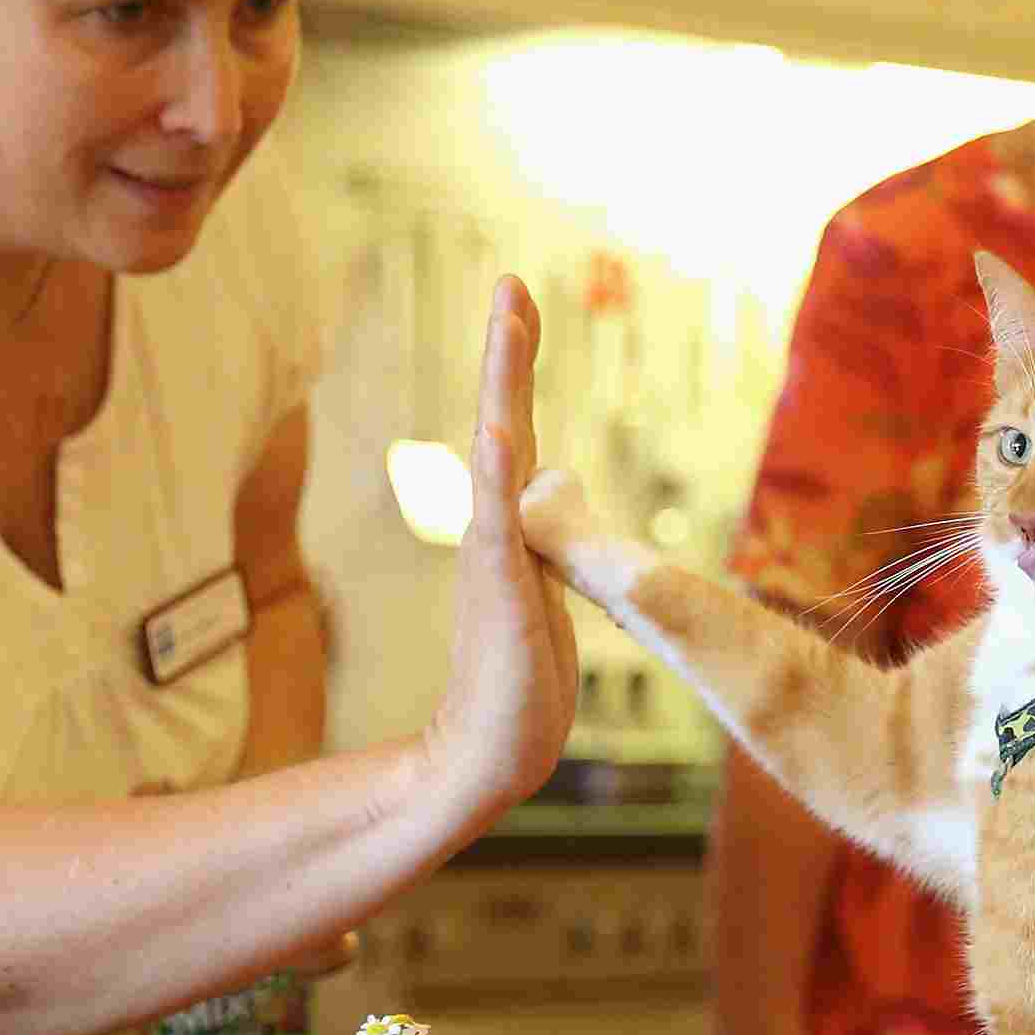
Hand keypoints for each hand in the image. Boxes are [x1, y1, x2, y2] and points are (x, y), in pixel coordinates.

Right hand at [423, 279, 578, 822]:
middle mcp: (497, 526)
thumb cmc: (522, 683)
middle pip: (503, 419)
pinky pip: (496, 519)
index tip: (519, 299)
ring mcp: (493, 553)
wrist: (491, 752)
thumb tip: (541, 490)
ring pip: (498, 454)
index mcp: (513, 525)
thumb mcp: (542, 593)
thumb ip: (543, 541)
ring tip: (508, 322)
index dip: (517, 366)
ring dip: (502, 387)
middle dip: (507, 350)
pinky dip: (495, 471)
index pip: (517, 429)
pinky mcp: (497, 589)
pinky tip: (496, 428)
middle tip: (511, 282)